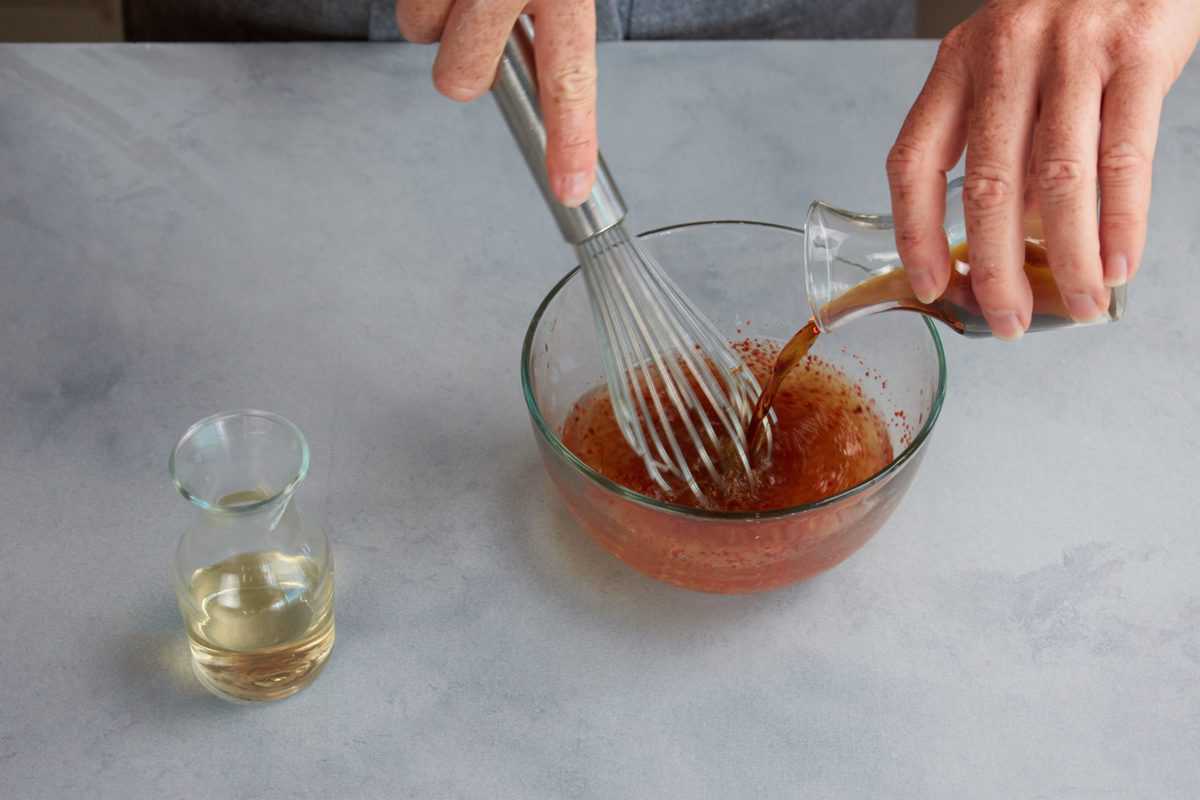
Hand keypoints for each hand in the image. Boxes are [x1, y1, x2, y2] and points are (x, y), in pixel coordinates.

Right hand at [396, 1, 596, 206]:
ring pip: (423, 33)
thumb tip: (540, 73)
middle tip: (486, 32)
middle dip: (468, 66)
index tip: (570, 187)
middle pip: (463, 77)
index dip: (569, 142)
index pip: (568, 81)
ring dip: (439, 21)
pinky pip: (406, 6)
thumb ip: (554, 19)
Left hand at [886, 0, 1199, 338]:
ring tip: (1078, 306)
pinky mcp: (1138, 51)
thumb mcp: (1012, 62)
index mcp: (957, 64)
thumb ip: (1007, 140)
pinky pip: (1124, 157)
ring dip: (1067, 259)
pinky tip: (1117, 264)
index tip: (933, 285)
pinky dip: (1121, 222)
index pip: (912, 163)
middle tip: (1009, 320)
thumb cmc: (1070, 12)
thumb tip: (1018, 238)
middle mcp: (1004, 56)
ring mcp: (1072, 52)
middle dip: (996, 270)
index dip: (915, 234)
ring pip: (1057, 181)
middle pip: (986, 186)